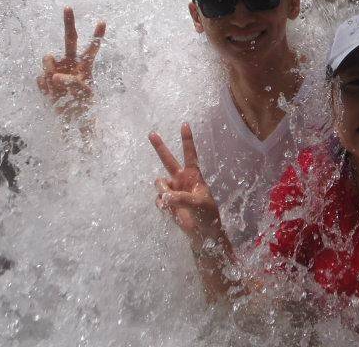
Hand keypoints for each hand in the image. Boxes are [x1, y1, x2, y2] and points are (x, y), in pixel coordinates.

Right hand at [36, 7, 105, 118]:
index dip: (97, 35)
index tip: (103, 21)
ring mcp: (56, 70)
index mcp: (85, 66)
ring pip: (48, 59)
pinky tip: (51, 95)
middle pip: (69, 40)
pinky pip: (41, 78)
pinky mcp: (45, 80)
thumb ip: (72, 83)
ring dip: (48, 66)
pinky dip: (45, 87)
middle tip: (68, 7)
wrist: (69, 120)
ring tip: (55, 83)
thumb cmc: (82, 105)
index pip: (92, 48)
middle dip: (68, 23)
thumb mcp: (83, 95)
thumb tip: (55, 75)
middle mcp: (70, 64)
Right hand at [150, 124, 221, 243]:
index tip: (184, 124)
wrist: (203, 233)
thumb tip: (163, 196)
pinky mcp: (167, 202)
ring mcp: (173, 190)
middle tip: (151, 133)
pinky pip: (158, 198)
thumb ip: (180, 199)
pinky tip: (168, 209)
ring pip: (160, 183)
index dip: (187, 140)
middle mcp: (182, 179)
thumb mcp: (198, 204)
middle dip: (160, 147)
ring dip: (163, 190)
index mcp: (194, 176)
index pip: (190, 154)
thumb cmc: (207, 215)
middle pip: (168, 160)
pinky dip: (161, 203)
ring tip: (172, 201)